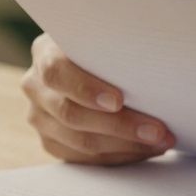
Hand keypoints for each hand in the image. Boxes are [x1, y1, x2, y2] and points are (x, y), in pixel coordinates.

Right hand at [21, 33, 174, 164]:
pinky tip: (143, 149)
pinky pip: (83, 158)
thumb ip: (115, 47)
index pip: (57, 72)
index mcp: (45, 52)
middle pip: (71, 114)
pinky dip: (117, 156)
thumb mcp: (105, 37)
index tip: (118, 101)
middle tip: (157, 131)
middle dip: (120, 125)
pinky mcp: (51, 141)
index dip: (86, 89)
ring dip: (125, 145)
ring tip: (160, 142)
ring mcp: (39, 116)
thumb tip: (155, 60)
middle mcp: (35, 86)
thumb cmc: (105, 47)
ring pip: (80, 141)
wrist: (90, 63)